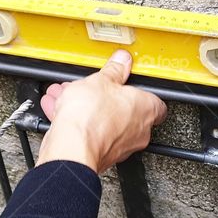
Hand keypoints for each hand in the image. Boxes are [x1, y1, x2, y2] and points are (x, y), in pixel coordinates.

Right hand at [37, 50, 166, 173]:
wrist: (72, 147)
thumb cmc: (92, 117)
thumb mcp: (101, 80)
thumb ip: (114, 70)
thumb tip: (122, 61)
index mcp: (146, 109)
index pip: (156, 101)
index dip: (142, 91)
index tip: (128, 82)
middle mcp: (139, 131)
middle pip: (127, 111)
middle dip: (107, 99)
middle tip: (94, 89)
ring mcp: (121, 147)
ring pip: (106, 123)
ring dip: (89, 110)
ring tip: (71, 98)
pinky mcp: (101, 155)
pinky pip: (92, 135)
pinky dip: (78, 124)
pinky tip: (61, 112)